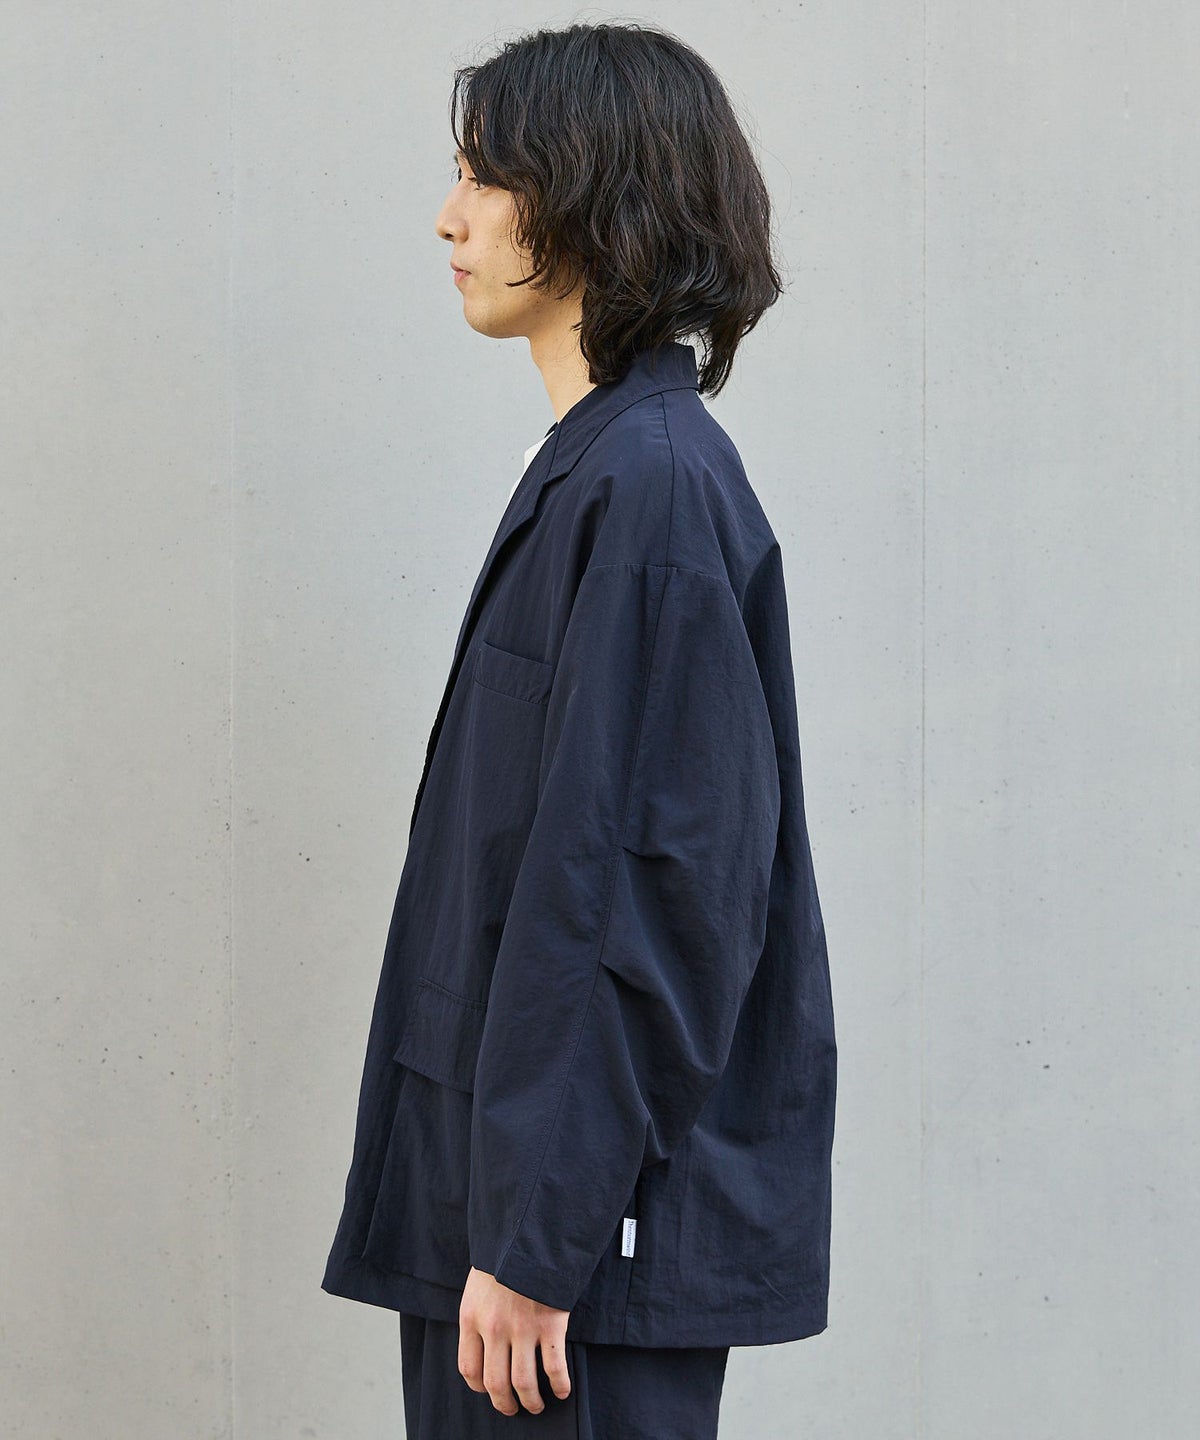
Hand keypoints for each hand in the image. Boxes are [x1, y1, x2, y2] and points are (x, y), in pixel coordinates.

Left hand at [458, 1265, 571, 1415]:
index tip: (488, 1390)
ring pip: (523, 1383)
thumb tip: (483, 1343)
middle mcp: (494, 1328)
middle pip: (495, 1383)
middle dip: (504, 1403)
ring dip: (531, 1401)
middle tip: (512, 1408)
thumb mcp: (478, 1284)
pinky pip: (554, 1367)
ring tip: (536, 1405)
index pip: (469, 1369)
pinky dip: (559, 1384)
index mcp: (471, 1317)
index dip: (480, 1387)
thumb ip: (478, 1314)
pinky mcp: (550, 1324)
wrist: (529, 1232)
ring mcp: (522, 1328)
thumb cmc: (503, 1255)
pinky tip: (562, 1391)